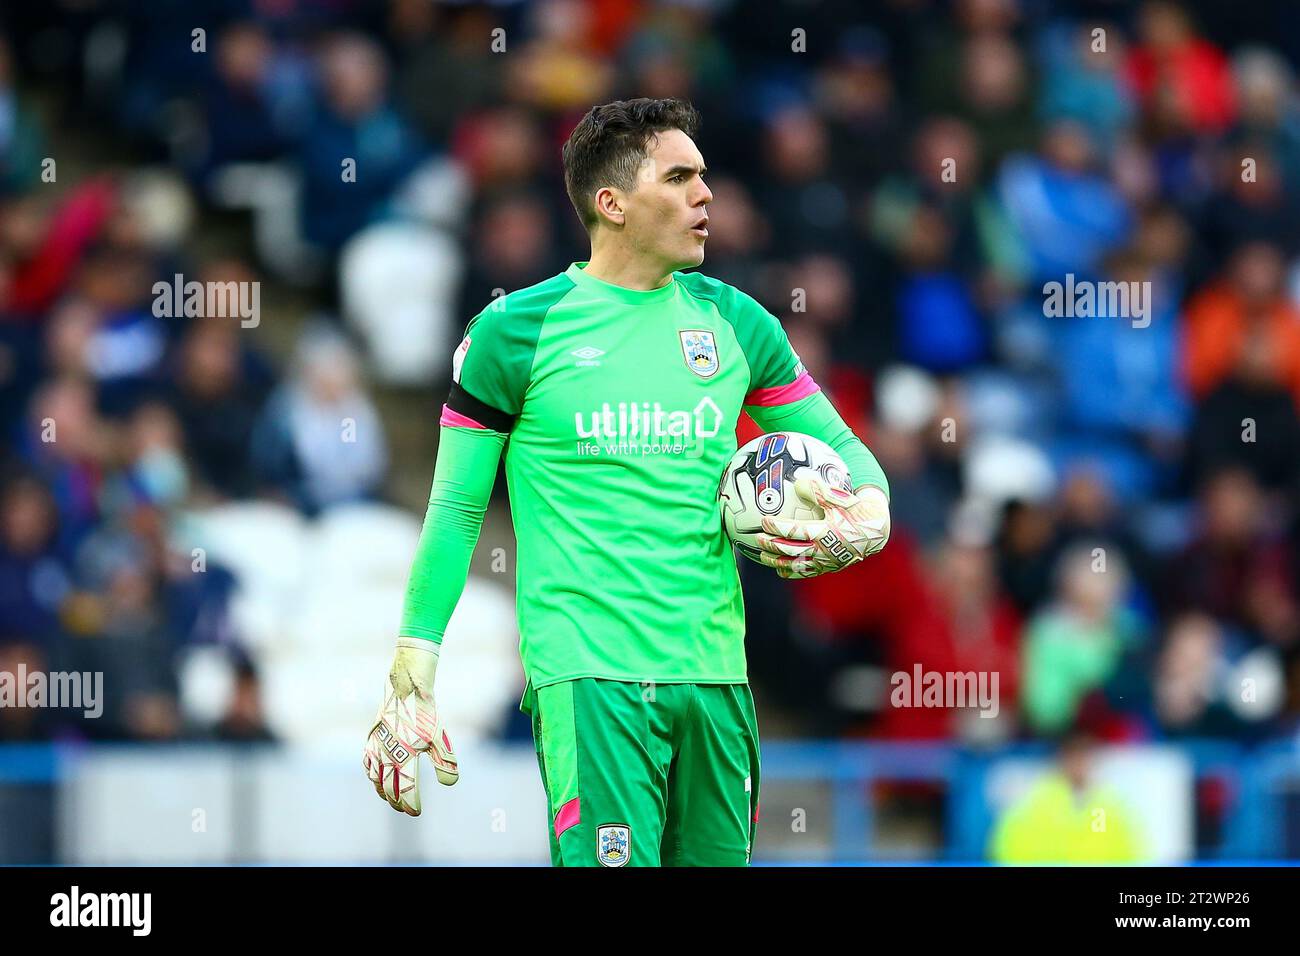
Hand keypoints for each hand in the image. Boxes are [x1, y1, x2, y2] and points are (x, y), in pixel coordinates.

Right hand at [363, 637, 458, 814]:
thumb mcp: (439, 736)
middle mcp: (386, 754)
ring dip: (381, 790)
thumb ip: (444, 762)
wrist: (406, 687)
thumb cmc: (424, 712)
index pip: (405, 789)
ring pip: (374, 777)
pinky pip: (367, 761)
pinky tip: (374, 776)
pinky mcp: (371, 737)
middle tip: (404, 809)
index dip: (411, 804)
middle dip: (396, 801)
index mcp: (403, 756)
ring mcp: (375, 746)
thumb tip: (450, 784)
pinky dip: (370, 773)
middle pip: (387, 787)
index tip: (416, 812)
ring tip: (389, 798)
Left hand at [755, 479, 889, 578]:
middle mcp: (825, 550)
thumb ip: (819, 491)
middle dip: (772, 545)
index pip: (796, 531)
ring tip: (762, 556)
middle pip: (792, 550)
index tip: (764, 521)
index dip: (778, 527)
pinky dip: (792, 571)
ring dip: (777, 561)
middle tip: (757, 539)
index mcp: (826, 532)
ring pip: (797, 564)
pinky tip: (780, 570)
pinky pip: (807, 572)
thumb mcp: (841, 497)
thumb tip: (798, 482)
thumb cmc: (856, 509)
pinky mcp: (829, 568)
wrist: (876, 531)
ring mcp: (826, 562)